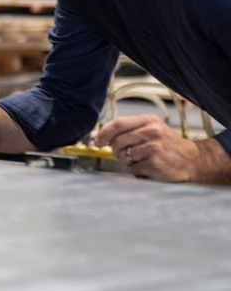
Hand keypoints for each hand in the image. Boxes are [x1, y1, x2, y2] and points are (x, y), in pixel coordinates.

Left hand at [94, 113, 229, 182]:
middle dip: (115, 150)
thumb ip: (130, 129)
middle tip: (122, 154)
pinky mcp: (156, 164)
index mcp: (149, 120)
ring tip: (141, 159)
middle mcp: (152, 132)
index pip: (118, 123)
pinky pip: (134, 169)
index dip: (104, 133)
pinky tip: (149, 166)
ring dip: (128, 161)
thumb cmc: (167, 144)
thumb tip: (103, 136)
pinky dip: (137, 170)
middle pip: (118, 141)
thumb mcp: (152, 129)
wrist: (192, 160)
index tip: (97, 141)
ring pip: (124, 156)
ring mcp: (154, 148)